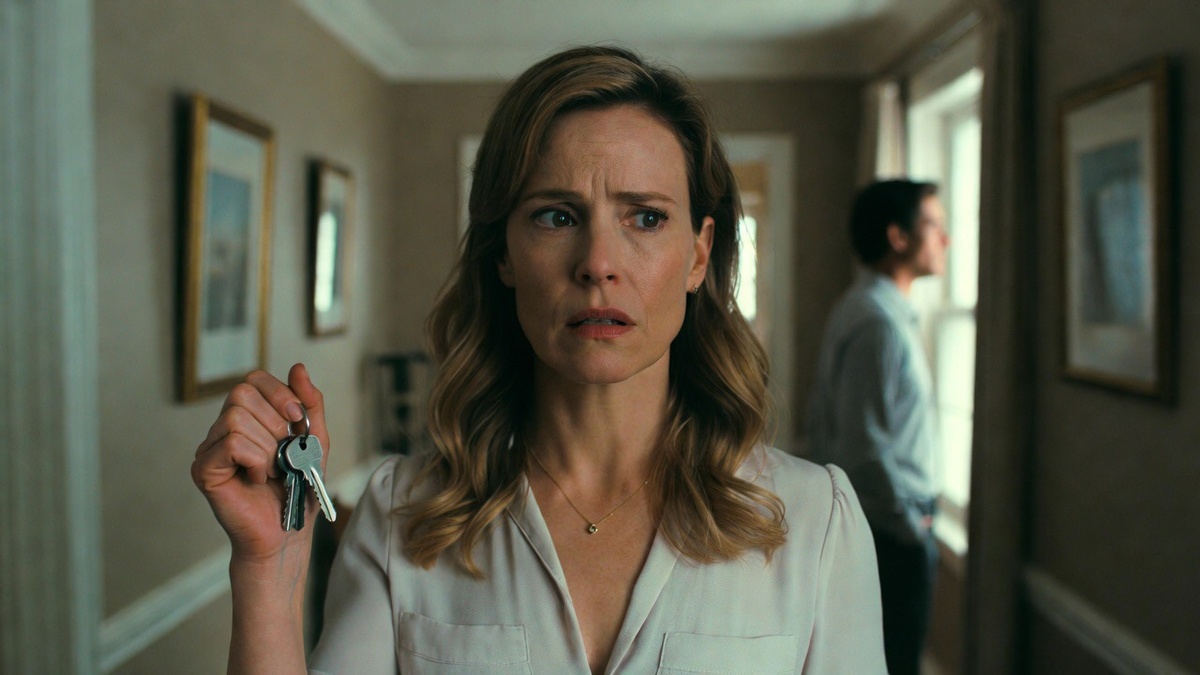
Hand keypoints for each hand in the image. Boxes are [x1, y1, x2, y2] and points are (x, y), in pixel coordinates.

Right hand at [191, 363, 329, 564]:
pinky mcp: (203, 470)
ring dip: (267, 447)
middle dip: (274, 421)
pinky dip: (255, 460)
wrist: (288, 532)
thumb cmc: (299, 489)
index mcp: (249, 418)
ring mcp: (209, 449)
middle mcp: (223, 429)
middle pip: (241, 393)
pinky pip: (230, 443)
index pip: (253, 380)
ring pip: (236, 418)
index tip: (297, 419)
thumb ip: (310, 403)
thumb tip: (297, 367)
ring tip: (271, 471)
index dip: (279, 393)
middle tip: (284, 452)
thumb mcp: (315, 440)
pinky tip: (258, 478)